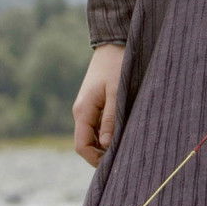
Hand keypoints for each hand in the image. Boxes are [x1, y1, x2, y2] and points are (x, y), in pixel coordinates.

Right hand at [72, 43, 124, 165]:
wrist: (113, 43)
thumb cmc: (116, 66)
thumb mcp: (116, 93)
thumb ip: (111, 119)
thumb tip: (107, 145)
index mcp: (82, 111)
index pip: (81, 146)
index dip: (95, 159)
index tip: (115, 162)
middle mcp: (80, 112)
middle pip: (86, 143)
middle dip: (101, 153)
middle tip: (124, 154)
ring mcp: (86, 108)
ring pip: (92, 135)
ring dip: (105, 142)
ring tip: (126, 141)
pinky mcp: (93, 104)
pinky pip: (97, 125)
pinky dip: (107, 132)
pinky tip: (122, 130)